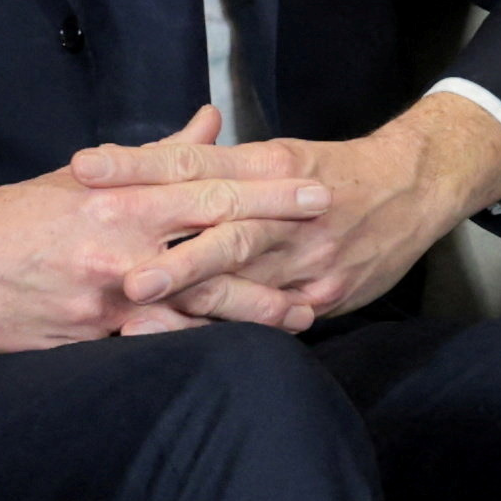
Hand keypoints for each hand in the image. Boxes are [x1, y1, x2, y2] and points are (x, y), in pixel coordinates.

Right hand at [0, 108, 332, 351]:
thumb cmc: (18, 215)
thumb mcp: (88, 177)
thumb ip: (158, 156)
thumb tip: (212, 122)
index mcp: (123, 200)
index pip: (211, 189)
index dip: (269, 191)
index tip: (318, 188)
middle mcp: (122, 246)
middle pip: (216, 247)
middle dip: (278, 253)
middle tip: (332, 252)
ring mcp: (109, 295)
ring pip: (196, 305)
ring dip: (252, 311)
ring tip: (303, 317)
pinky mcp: (90, 337)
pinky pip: (156, 345)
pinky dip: (198, 348)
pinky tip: (237, 357)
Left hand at [68, 92, 500, 331]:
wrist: (416, 187)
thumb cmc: (332, 171)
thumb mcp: (276, 154)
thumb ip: (217, 161)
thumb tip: (154, 155)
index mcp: (267, 166)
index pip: (192, 163)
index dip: (139, 165)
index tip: (84, 167)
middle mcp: (286, 212)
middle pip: (220, 230)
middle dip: (168, 253)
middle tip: (118, 271)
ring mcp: (308, 258)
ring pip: (246, 282)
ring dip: (190, 299)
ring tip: (140, 313)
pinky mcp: (324, 296)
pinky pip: (274, 317)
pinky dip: (234, 329)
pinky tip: (192, 346)